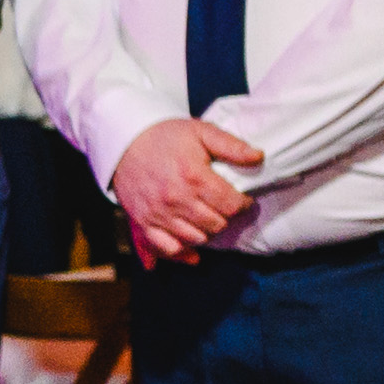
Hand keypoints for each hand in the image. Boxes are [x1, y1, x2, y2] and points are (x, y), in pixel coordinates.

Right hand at [111, 120, 264, 261]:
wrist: (124, 141)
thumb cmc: (165, 136)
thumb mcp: (201, 131)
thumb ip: (231, 145)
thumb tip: (259, 157)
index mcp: (194, 176)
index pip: (231, 205)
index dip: (243, 204)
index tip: (242, 200)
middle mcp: (176, 198)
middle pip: (216, 225)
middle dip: (225, 218)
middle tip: (222, 208)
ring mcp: (158, 213)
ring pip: (196, 239)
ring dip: (206, 232)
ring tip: (206, 219)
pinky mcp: (143, 222)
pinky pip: (167, 248)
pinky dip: (181, 251)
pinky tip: (189, 247)